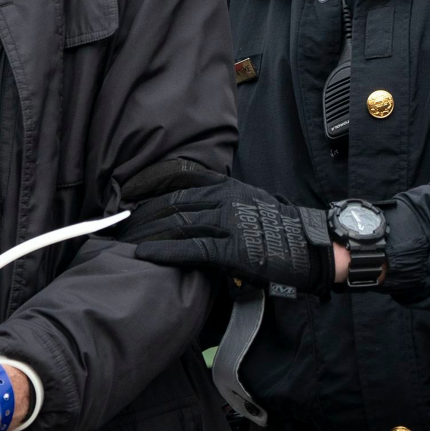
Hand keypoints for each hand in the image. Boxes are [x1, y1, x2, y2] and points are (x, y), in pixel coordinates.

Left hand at [119, 173, 334, 294]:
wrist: (310, 248)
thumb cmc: (277, 228)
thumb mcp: (247, 200)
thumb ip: (218, 198)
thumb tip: (188, 203)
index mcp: (226, 185)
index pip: (178, 176)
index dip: (147, 183)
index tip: (125, 191)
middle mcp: (224, 199)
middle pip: (171, 202)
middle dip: (141, 214)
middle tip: (119, 225)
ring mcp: (228, 223)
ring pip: (177, 223)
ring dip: (147, 233)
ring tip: (126, 241)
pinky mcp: (232, 249)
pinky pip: (191, 248)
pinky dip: (164, 250)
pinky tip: (145, 254)